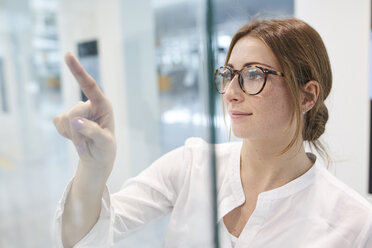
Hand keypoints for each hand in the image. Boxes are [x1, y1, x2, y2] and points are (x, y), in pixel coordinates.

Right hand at [53, 53, 115, 172]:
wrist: (97, 157)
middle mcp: (90, 104)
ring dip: (73, 136)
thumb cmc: (105, 148)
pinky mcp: (66, 118)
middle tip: (85, 146)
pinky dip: (64, 134)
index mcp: (103, 105)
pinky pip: (57, 122)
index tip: (67, 55)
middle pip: (74, 112)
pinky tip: (75, 139)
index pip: (90, 85)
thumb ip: (92, 131)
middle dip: (77, 132)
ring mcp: (77, 110)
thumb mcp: (105, 143)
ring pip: (66, 119)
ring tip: (84, 144)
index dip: (78, 71)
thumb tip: (75, 120)